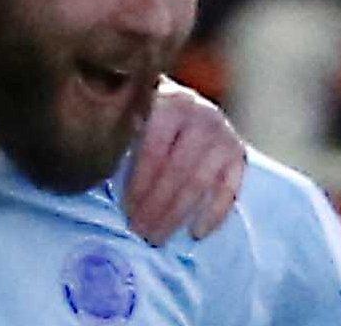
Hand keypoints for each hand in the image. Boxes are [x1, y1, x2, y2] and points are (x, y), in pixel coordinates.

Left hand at [124, 77, 245, 243]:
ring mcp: (223, 135)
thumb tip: (102, 182)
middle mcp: (201, 115)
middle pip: (178, 170)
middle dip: (157, 205)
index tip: (126, 210)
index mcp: (170, 104)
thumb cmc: (148, 118)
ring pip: (200, 182)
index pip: (154, 151)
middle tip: (140, 232)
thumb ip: (124, 142)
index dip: (139, 184)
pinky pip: (228, 189)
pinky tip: (196, 232)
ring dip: (177, 214)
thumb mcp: (134, 118)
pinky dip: (213, 214)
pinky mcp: (238, 154)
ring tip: (158, 236)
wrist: (185, 105)